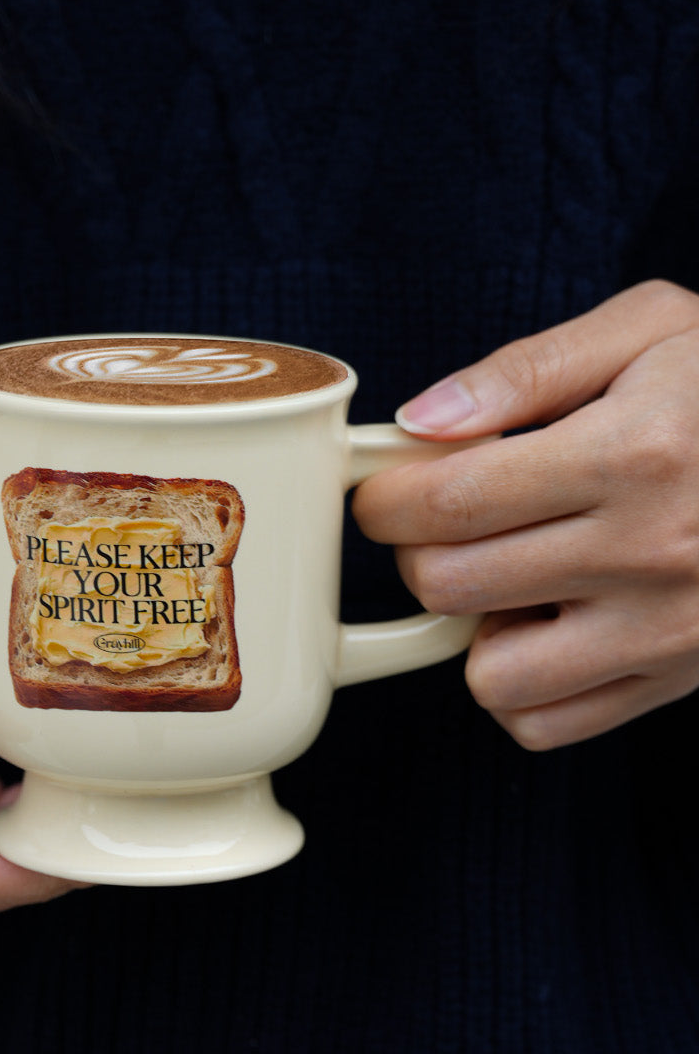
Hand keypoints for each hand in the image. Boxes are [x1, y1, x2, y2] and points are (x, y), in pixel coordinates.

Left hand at [352, 280, 698, 749]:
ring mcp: (667, 631)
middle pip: (448, 585)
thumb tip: (420, 420)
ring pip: (487, 674)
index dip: (384, 497)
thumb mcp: (651, 329)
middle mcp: (650, 553)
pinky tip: (546, 623)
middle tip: (447, 518)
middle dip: (418, 548)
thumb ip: (527, 368)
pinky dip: (519, 685)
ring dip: (471, 626)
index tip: (385, 486)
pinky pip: (544, 724)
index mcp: (633, 454)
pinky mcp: (677, 680)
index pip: (446, 501)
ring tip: (509, 573)